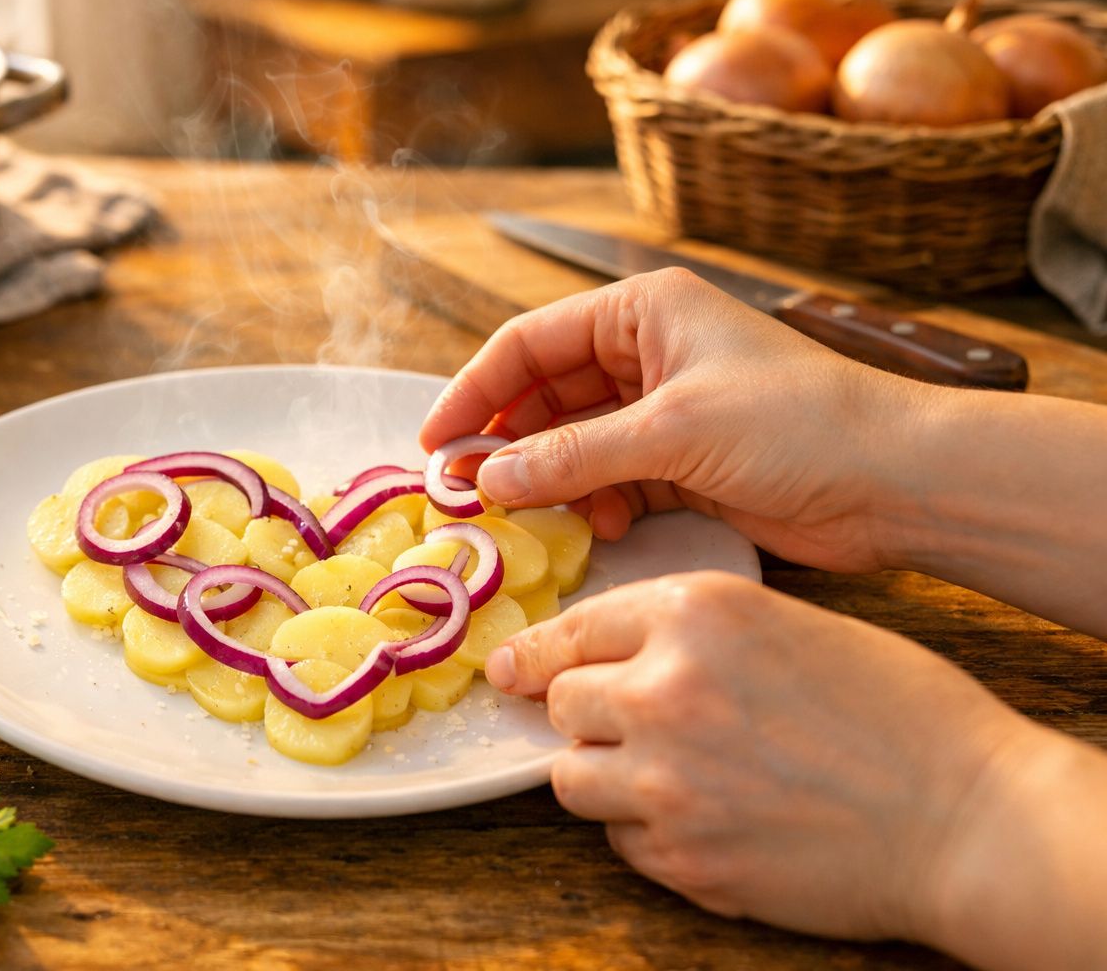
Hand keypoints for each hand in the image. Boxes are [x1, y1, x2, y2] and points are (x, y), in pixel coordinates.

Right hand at [419, 269, 933, 572]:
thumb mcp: (671, 433)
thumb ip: (571, 455)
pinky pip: (607, 479)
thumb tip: (486, 478)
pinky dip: (591, 503)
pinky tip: (592, 527)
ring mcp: (664, 410)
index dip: (475, 390)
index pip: (530, 342)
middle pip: (544, 395)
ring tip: (525, 516)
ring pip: (572, 443)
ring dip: (547, 480)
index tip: (435, 444)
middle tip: (466, 492)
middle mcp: (648, 352)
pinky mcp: (681, 463)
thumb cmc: (797, 425)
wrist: (896, 483)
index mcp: (645, 311)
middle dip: (506, 443)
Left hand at [488, 571, 1038, 942]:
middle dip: (584, 713)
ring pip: (572, 778)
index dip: (538, 651)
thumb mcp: (790, 626)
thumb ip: (695, 634)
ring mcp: (665, 783)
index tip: (512, 667)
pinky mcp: (682, 859)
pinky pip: (621, 840)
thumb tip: (622, 656)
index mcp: (695, 616)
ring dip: (604, 775)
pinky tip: (705, 818)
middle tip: (624, 724)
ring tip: (667, 774)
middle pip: (561, 703)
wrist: (965, 815)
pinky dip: (645, 831)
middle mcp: (662, 692)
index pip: (572, 629)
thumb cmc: (898, 711)